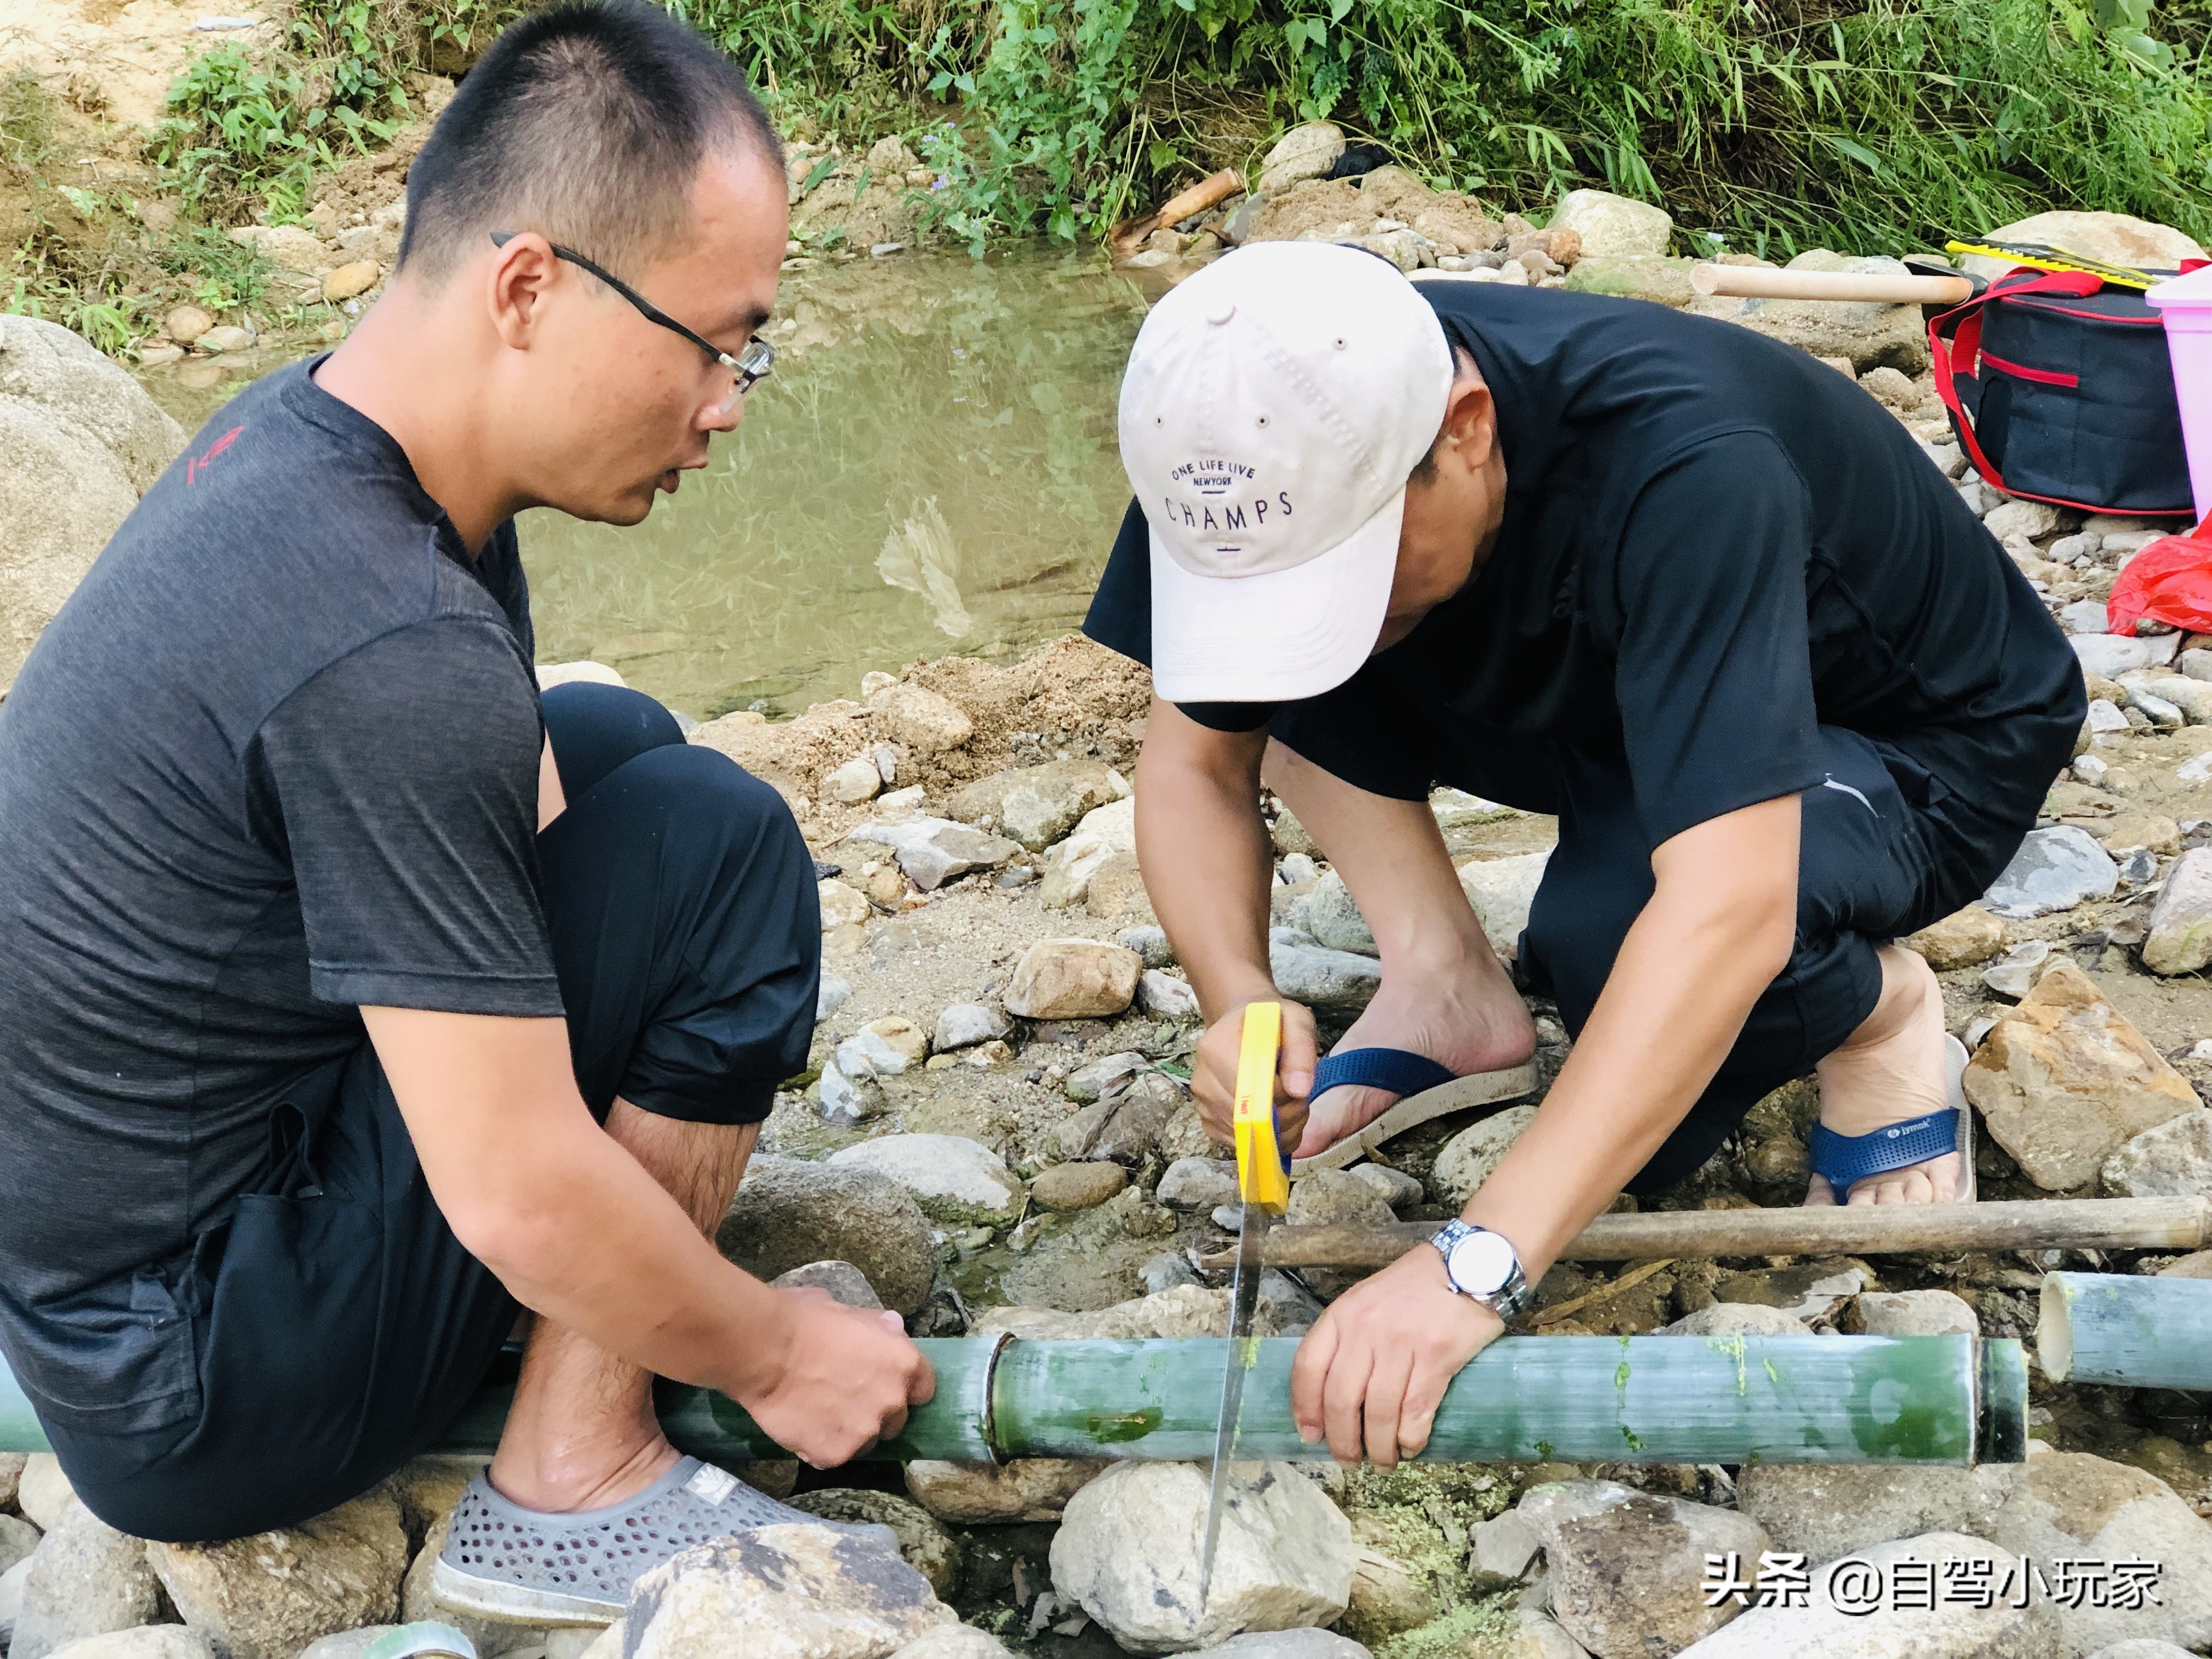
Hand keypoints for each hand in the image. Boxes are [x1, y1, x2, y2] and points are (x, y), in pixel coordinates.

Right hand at [739, 1287, 935, 1466]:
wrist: (765, 1351)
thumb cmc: (803, 1321)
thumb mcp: (848, 1311)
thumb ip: (876, 1326)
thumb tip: (893, 1327)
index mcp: (904, 1363)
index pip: (923, 1388)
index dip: (904, 1387)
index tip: (884, 1385)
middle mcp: (892, 1401)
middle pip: (896, 1418)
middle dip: (876, 1411)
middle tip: (844, 1399)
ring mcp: (865, 1431)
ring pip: (866, 1441)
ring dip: (850, 1431)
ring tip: (819, 1414)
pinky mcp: (836, 1454)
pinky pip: (834, 1456)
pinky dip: (821, 1446)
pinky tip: (803, 1427)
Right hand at [1192, 996, 1317, 1153]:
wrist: (1245, 1024)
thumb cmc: (1271, 1022)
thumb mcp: (1295, 1021)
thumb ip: (1301, 1050)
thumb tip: (1299, 1091)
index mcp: (1216, 1047)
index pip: (1252, 1089)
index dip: (1283, 1096)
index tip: (1298, 1086)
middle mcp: (1202, 1079)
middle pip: (1248, 1117)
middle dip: (1285, 1116)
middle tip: (1300, 1099)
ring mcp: (1202, 1103)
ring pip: (1246, 1135)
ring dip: (1279, 1131)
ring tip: (1289, 1106)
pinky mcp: (1208, 1122)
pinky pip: (1240, 1143)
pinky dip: (1265, 1140)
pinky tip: (1276, 1119)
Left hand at [1290, 1244, 1502, 1466]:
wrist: (1469, 1264)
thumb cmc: (1415, 1288)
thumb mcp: (1367, 1301)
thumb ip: (1348, 1339)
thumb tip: (1333, 1398)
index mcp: (1343, 1315)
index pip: (1308, 1366)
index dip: (1304, 1407)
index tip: (1310, 1436)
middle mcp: (1366, 1329)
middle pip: (1341, 1399)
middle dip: (1342, 1441)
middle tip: (1349, 1461)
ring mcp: (1401, 1343)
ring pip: (1378, 1412)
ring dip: (1378, 1448)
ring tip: (1383, 1462)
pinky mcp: (1436, 1357)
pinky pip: (1415, 1411)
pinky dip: (1410, 1438)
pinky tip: (1410, 1447)